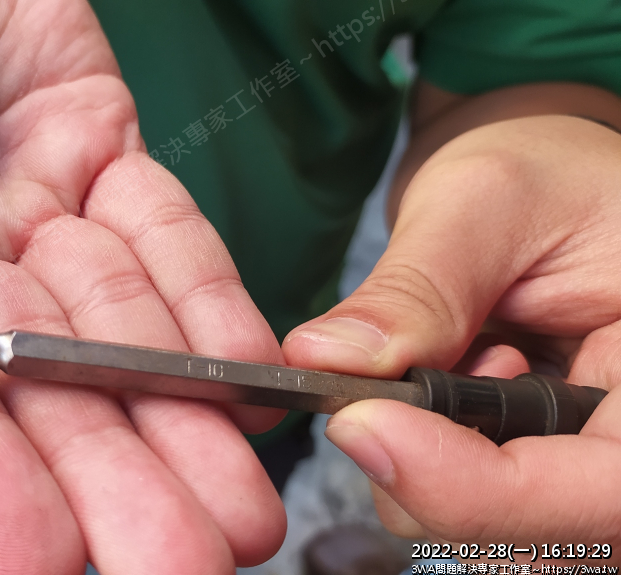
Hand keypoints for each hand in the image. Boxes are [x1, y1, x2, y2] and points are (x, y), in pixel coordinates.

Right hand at [0, 1, 285, 571]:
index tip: (40, 563)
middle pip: (44, 393)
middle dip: (114, 481)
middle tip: (181, 563)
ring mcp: (37, 214)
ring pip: (119, 333)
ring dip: (183, 417)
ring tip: (239, 509)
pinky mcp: (102, 152)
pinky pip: (165, 234)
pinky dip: (209, 302)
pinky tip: (251, 377)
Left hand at [284, 115, 620, 560]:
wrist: (548, 194)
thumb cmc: (543, 177)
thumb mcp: (485, 202)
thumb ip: (417, 290)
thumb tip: (325, 361)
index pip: (601, 492)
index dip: (474, 488)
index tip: (362, 427)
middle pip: (543, 535)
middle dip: (433, 476)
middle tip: (388, 380)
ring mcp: (598, 468)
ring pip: (501, 537)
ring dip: (431, 466)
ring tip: (456, 355)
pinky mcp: (553, 477)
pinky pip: (480, 516)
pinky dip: (430, 464)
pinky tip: (453, 387)